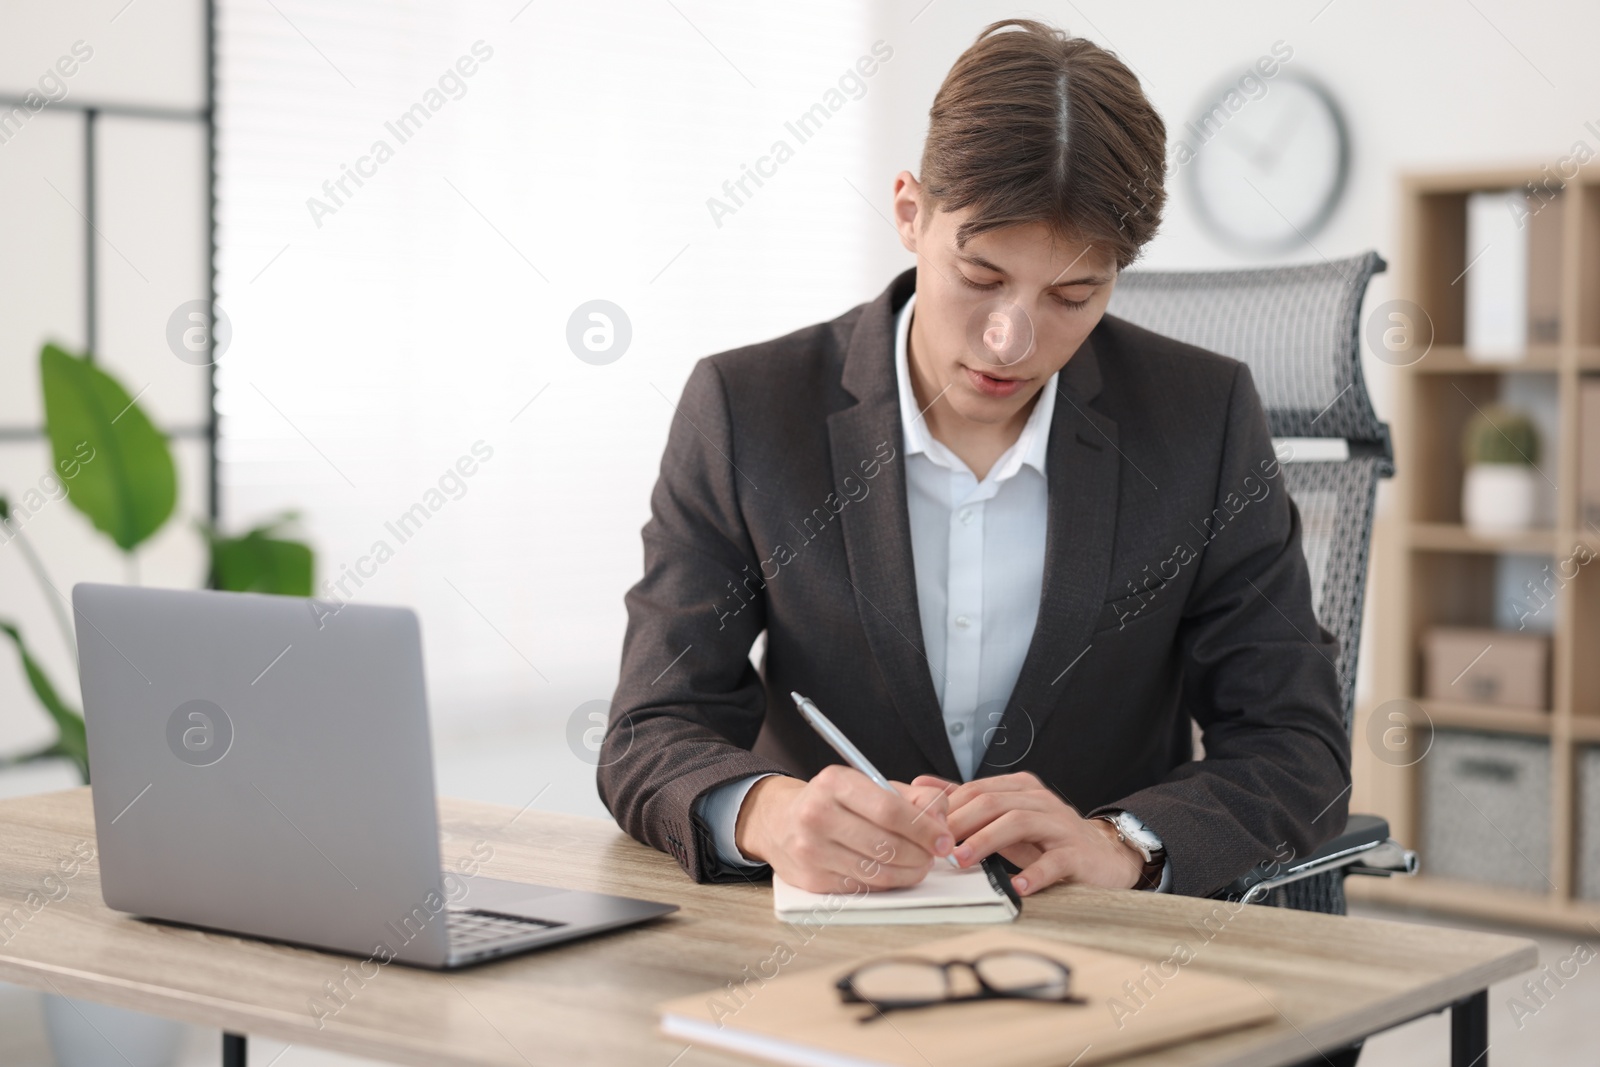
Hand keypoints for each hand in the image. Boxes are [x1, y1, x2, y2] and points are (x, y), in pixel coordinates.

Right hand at [735, 766, 955, 893]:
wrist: (779, 821)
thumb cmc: (833, 801)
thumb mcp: (868, 784)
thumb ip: (912, 797)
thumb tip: (941, 822)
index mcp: (834, 783)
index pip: (889, 810)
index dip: (924, 828)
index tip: (944, 839)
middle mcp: (818, 815)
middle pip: (886, 845)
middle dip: (921, 854)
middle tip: (933, 854)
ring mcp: (811, 850)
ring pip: (877, 871)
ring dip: (909, 872)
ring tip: (919, 864)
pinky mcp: (812, 879)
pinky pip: (863, 887)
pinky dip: (887, 883)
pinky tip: (893, 872)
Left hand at [912, 772, 1144, 895]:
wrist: (1104, 855)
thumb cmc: (1047, 839)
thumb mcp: (1006, 817)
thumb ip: (966, 802)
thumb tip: (921, 784)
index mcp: (1020, 788)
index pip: (976, 790)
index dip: (948, 809)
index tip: (924, 830)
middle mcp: (1040, 800)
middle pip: (992, 802)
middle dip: (961, 823)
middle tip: (937, 846)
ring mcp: (1060, 824)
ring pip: (1018, 822)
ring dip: (986, 841)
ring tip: (964, 860)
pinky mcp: (1077, 853)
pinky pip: (1054, 861)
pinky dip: (1033, 873)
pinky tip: (1017, 886)